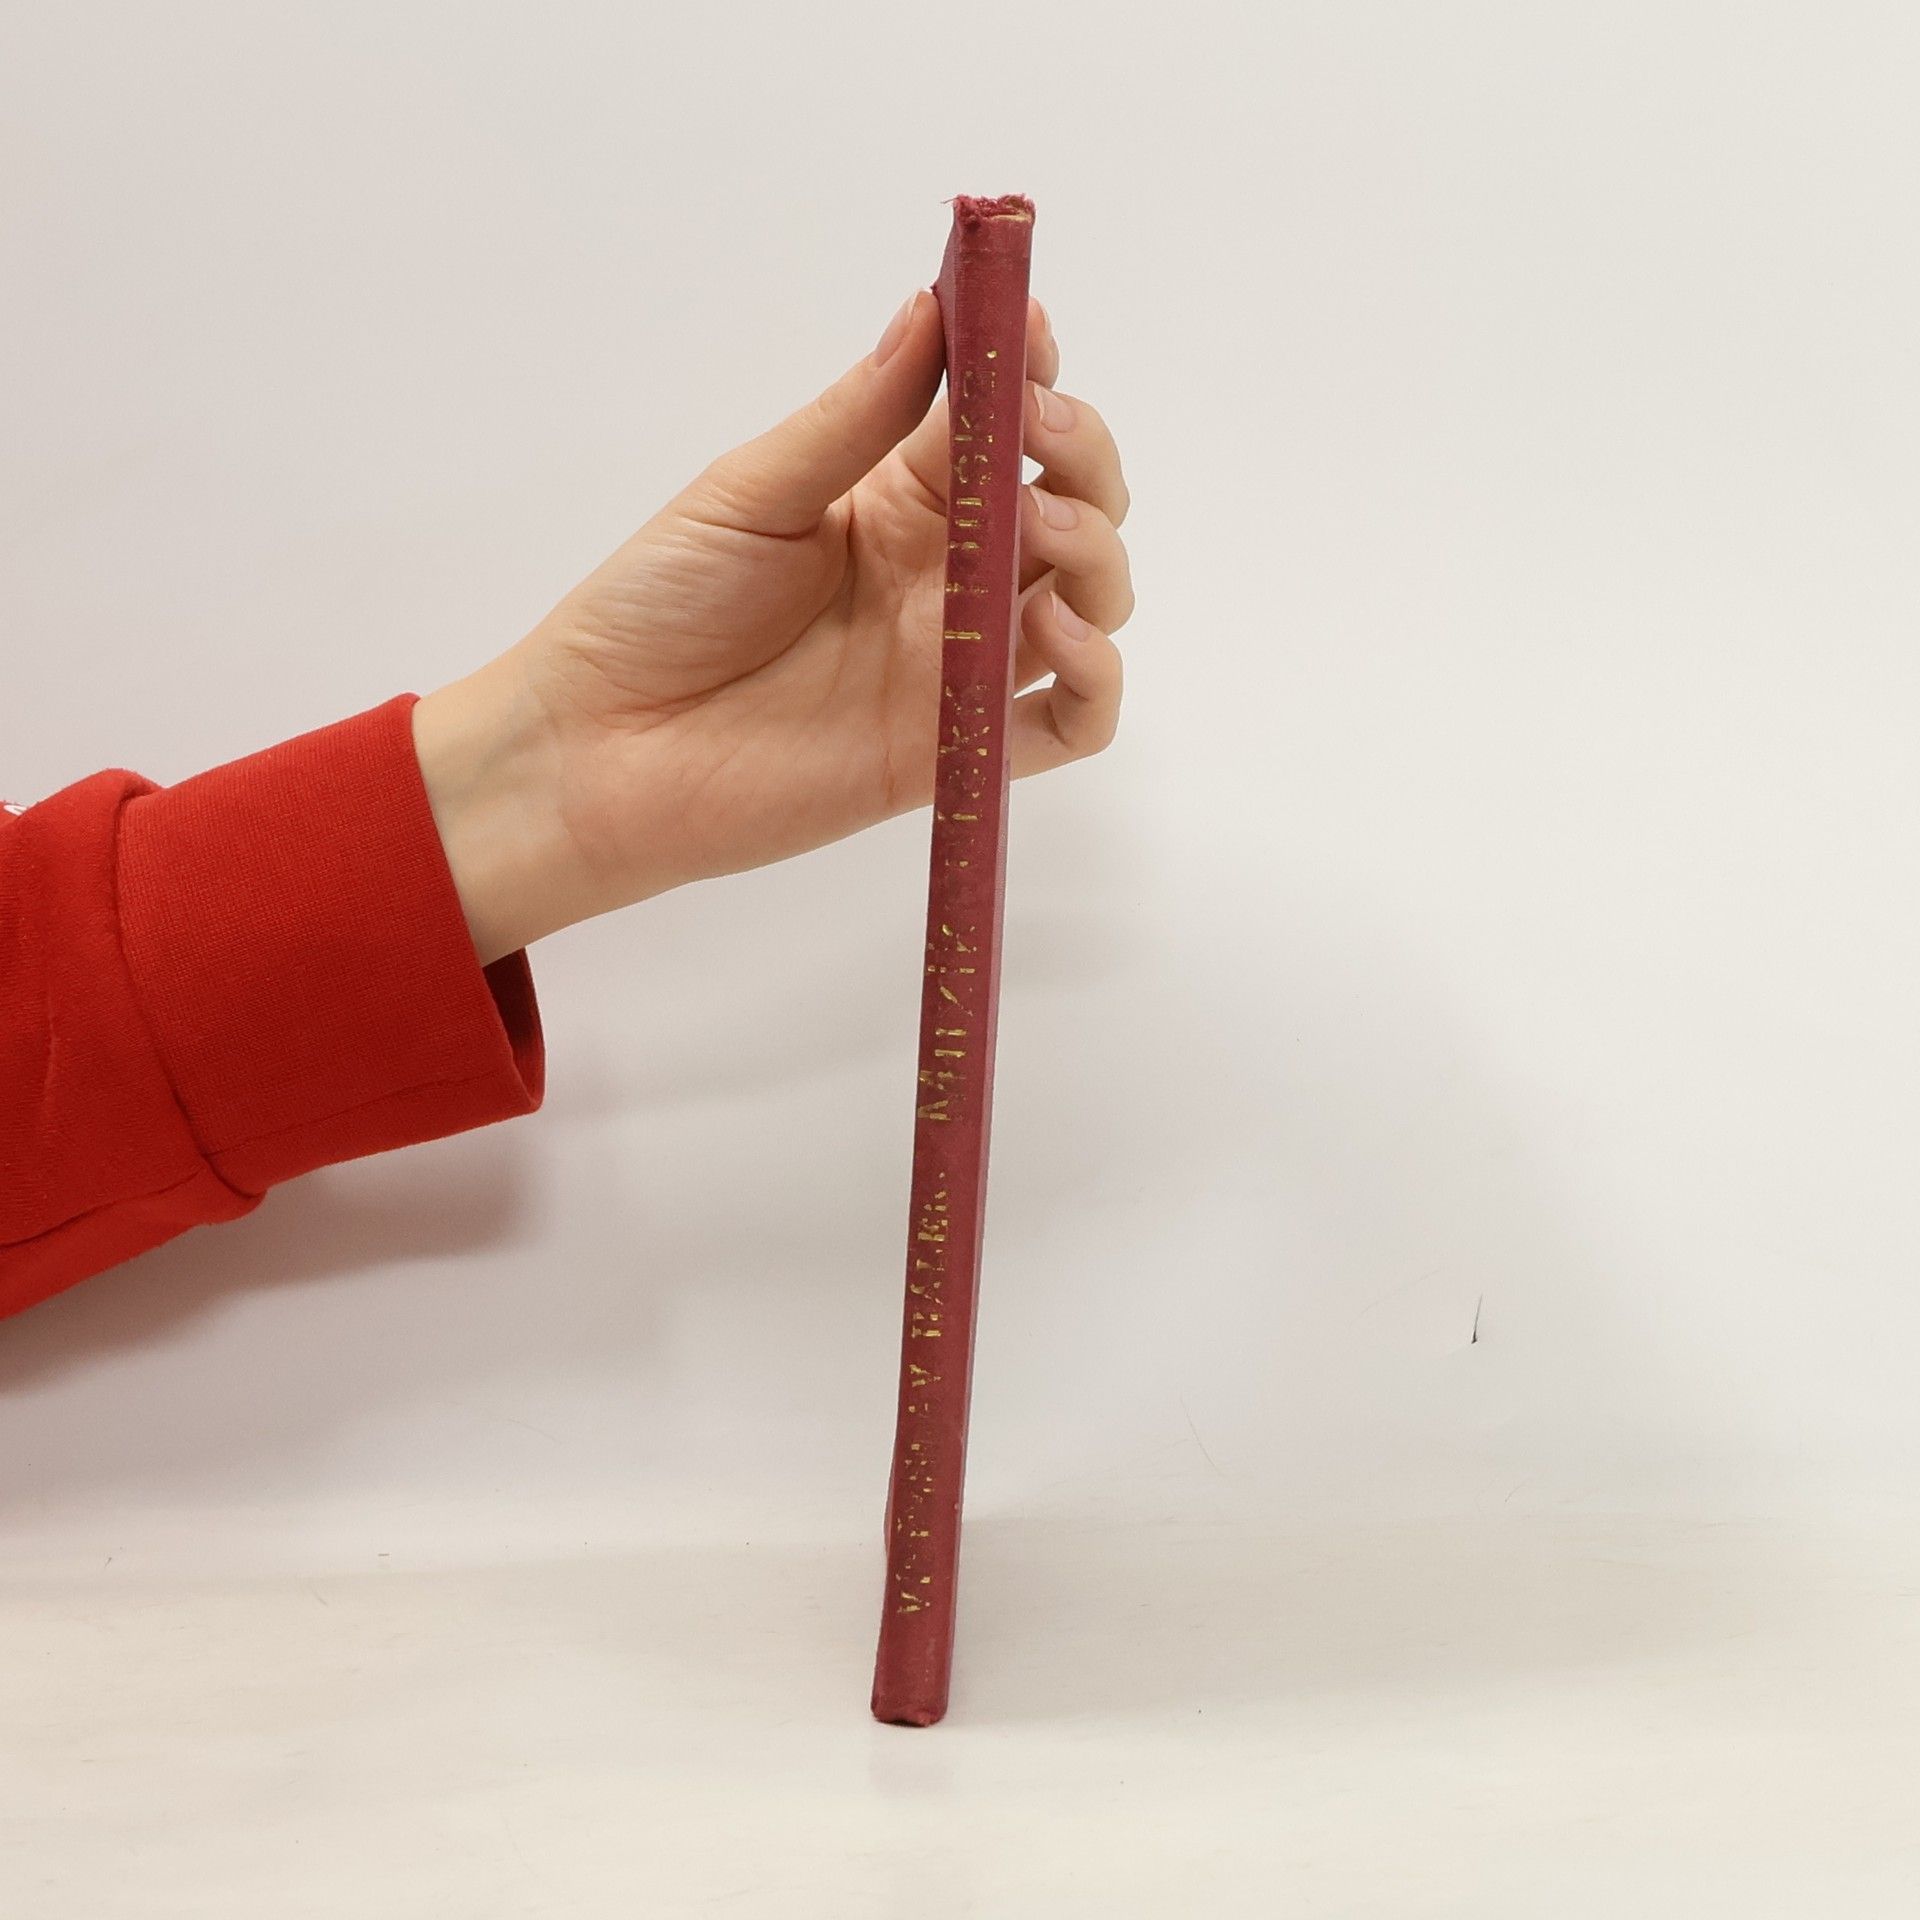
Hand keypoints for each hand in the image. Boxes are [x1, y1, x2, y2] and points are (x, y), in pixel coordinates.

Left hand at [413, 289, 1132, 964]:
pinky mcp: (958, 751)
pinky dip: (1100, 681)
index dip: (1032, 376)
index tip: (1030, 333)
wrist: (600, 748)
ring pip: (1089, 603)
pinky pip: (1072, 724)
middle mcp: (944, 579)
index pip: (999, 429)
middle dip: (1082, 458)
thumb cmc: (657, 608)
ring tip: (1043, 532)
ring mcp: (958, 666)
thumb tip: (934, 308)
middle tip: (1040, 435)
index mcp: (897, 503)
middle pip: (1071, 507)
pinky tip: (1062, 636)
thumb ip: (855, 418)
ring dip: (1098, 556)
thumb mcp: (752, 491)